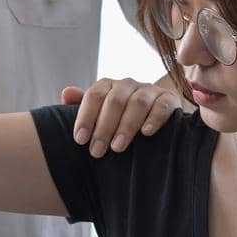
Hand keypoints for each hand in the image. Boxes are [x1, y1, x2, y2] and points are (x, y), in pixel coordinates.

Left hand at [60, 77, 187, 157]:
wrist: (154, 115)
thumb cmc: (118, 118)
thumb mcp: (99, 113)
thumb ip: (82, 105)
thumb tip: (66, 93)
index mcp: (108, 86)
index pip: (94, 95)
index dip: (86, 117)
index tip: (80, 140)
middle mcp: (128, 84)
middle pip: (115, 101)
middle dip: (104, 127)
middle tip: (97, 151)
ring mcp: (150, 90)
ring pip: (138, 102)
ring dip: (126, 126)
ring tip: (117, 147)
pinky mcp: (169, 100)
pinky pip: (163, 106)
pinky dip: (155, 118)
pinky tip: (146, 133)